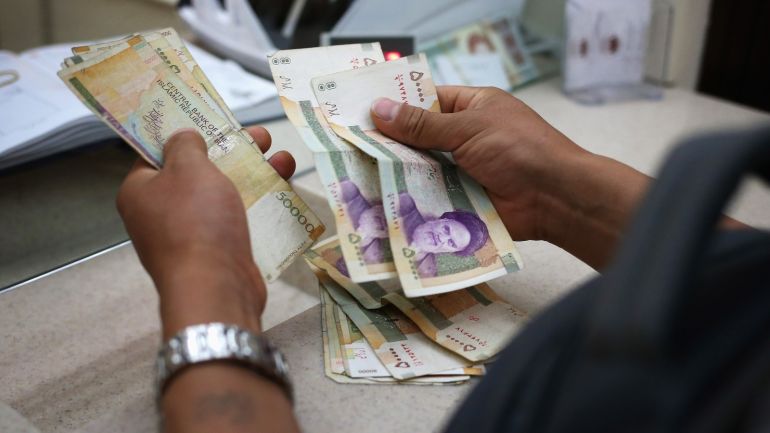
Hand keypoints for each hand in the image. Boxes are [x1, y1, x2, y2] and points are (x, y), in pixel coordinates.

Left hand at [117, 127, 295, 336]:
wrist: (216, 287)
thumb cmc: (196, 222)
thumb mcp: (189, 168)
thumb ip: (186, 144)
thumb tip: (184, 137)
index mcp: (140, 191)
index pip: (158, 153)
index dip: (187, 133)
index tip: (213, 119)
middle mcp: (160, 214)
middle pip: (199, 171)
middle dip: (234, 151)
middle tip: (261, 136)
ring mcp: (190, 235)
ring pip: (223, 194)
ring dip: (255, 173)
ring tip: (284, 160)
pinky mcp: (217, 252)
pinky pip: (237, 219)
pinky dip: (258, 203)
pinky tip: (284, 190)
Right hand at [371, 86, 649, 268]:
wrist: (554, 198)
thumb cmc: (519, 149)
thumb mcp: (468, 127)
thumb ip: (423, 124)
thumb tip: (380, 109)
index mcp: (472, 107)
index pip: (428, 100)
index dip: (397, 105)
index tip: (361, 111)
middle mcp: (466, 137)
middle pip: (420, 138)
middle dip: (391, 144)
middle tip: (350, 146)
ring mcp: (464, 170)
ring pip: (422, 169)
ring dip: (398, 173)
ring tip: (357, 174)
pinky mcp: (463, 199)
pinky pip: (432, 196)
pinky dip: (412, 199)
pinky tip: (382, 200)